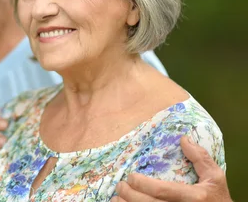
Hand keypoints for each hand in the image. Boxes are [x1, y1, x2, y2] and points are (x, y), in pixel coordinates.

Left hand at [112, 136, 231, 201]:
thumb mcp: (215, 178)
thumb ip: (201, 158)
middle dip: (129, 195)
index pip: (162, 191)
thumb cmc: (217, 198)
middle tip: (120, 186)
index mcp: (194, 197)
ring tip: (117, 198)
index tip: (131, 177)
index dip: (143, 184)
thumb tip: (183, 139)